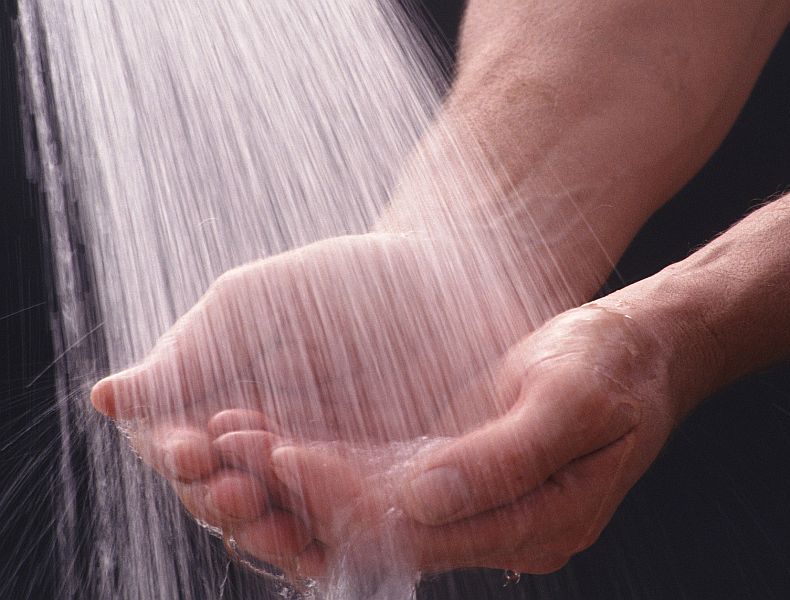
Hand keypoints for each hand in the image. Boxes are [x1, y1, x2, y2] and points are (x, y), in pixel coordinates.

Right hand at [90, 231, 542, 567]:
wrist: (438, 279)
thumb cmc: (339, 282)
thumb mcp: (254, 305)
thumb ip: (190, 354)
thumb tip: (105, 397)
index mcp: (225, 405)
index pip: (181, 452)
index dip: (178, 460)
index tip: (192, 451)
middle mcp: (267, 448)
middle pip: (226, 501)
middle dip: (226, 505)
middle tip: (241, 495)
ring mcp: (323, 472)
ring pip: (284, 525)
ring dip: (275, 535)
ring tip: (285, 530)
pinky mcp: (382, 490)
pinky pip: (350, 531)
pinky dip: (336, 546)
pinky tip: (334, 550)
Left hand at [228, 304, 679, 575]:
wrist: (635, 351)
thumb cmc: (613, 370)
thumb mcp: (572, 403)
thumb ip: (503, 459)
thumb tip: (421, 498)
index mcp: (534, 524)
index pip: (420, 532)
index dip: (347, 501)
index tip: (286, 457)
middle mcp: (492, 526)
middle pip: (380, 528)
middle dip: (303, 494)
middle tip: (231, 452)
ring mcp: (469, 500)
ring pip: (369, 506)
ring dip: (301, 481)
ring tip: (233, 443)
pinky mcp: (453, 469)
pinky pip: (379, 476)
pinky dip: (327, 461)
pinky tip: (277, 435)